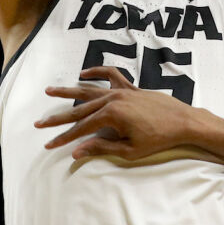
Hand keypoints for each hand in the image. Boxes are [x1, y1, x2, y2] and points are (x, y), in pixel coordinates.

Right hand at [37, 67, 201, 160]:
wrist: (184, 121)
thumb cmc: (159, 139)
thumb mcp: (130, 150)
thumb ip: (101, 148)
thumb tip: (77, 152)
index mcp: (112, 115)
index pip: (81, 129)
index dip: (63, 138)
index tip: (48, 144)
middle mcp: (113, 99)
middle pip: (79, 109)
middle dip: (58, 118)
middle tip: (39, 123)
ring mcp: (122, 91)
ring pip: (89, 90)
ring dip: (68, 90)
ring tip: (50, 90)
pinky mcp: (130, 88)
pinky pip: (111, 75)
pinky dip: (96, 72)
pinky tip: (83, 74)